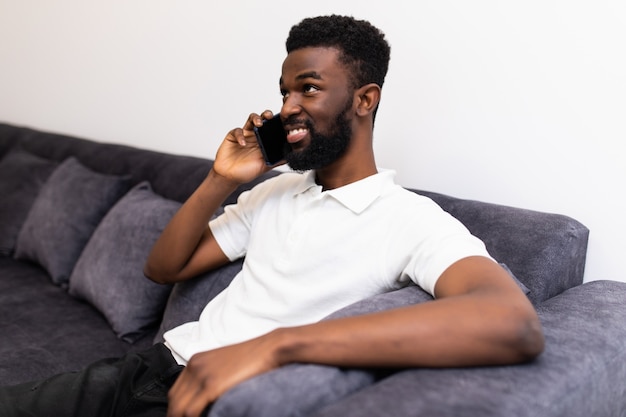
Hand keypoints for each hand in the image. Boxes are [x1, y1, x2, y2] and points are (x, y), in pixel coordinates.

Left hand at [166, 332, 282, 416]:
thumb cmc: (252, 358)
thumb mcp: (224, 365)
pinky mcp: (211, 385)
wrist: (269, 348)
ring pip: (178, 409)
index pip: (175, 392)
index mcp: (196, 361)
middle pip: (174, 401)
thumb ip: (210, 377)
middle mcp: (194, 366)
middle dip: (176, 416)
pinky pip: (190, 412)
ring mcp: (202, 375)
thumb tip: (205, 397)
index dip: (176, 410)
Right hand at [212, 110, 281, 184]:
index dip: (277, 122)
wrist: (230, 177)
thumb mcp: (266, 166)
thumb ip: (277, 160)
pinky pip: (237, 131)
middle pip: (262, 119)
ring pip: (251, 120)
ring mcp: (244, 135)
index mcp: (264, 141)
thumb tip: (291, 156)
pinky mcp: (233, 136)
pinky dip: (240, 136)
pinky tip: (243, 143)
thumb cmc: (247, 171)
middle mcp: (255, 136)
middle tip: (270, 118)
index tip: (282, 122)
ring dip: (256, 118)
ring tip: (259, 124)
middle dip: (266, 115)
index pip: (272, 127)